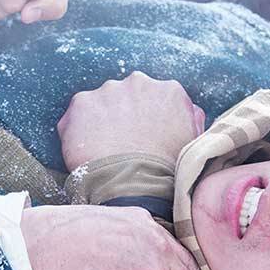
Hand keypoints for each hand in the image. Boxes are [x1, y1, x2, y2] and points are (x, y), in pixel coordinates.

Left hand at [56, 72, 206, 171]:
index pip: (157, 98)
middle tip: (124, 144)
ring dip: (101, 121)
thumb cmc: (167, 171)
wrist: (134, 187)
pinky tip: (87, 152)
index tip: (145, 136)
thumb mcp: (192, 141)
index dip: (149, 118)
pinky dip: (79, 131)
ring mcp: (108, 91)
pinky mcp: (82, 103)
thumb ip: (189, 118)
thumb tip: (188, 110)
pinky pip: (77, 116)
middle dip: (124, 115)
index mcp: (169, 90)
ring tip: (104, 151)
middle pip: (128, 96)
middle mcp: (138, 82)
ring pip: (102, 104)